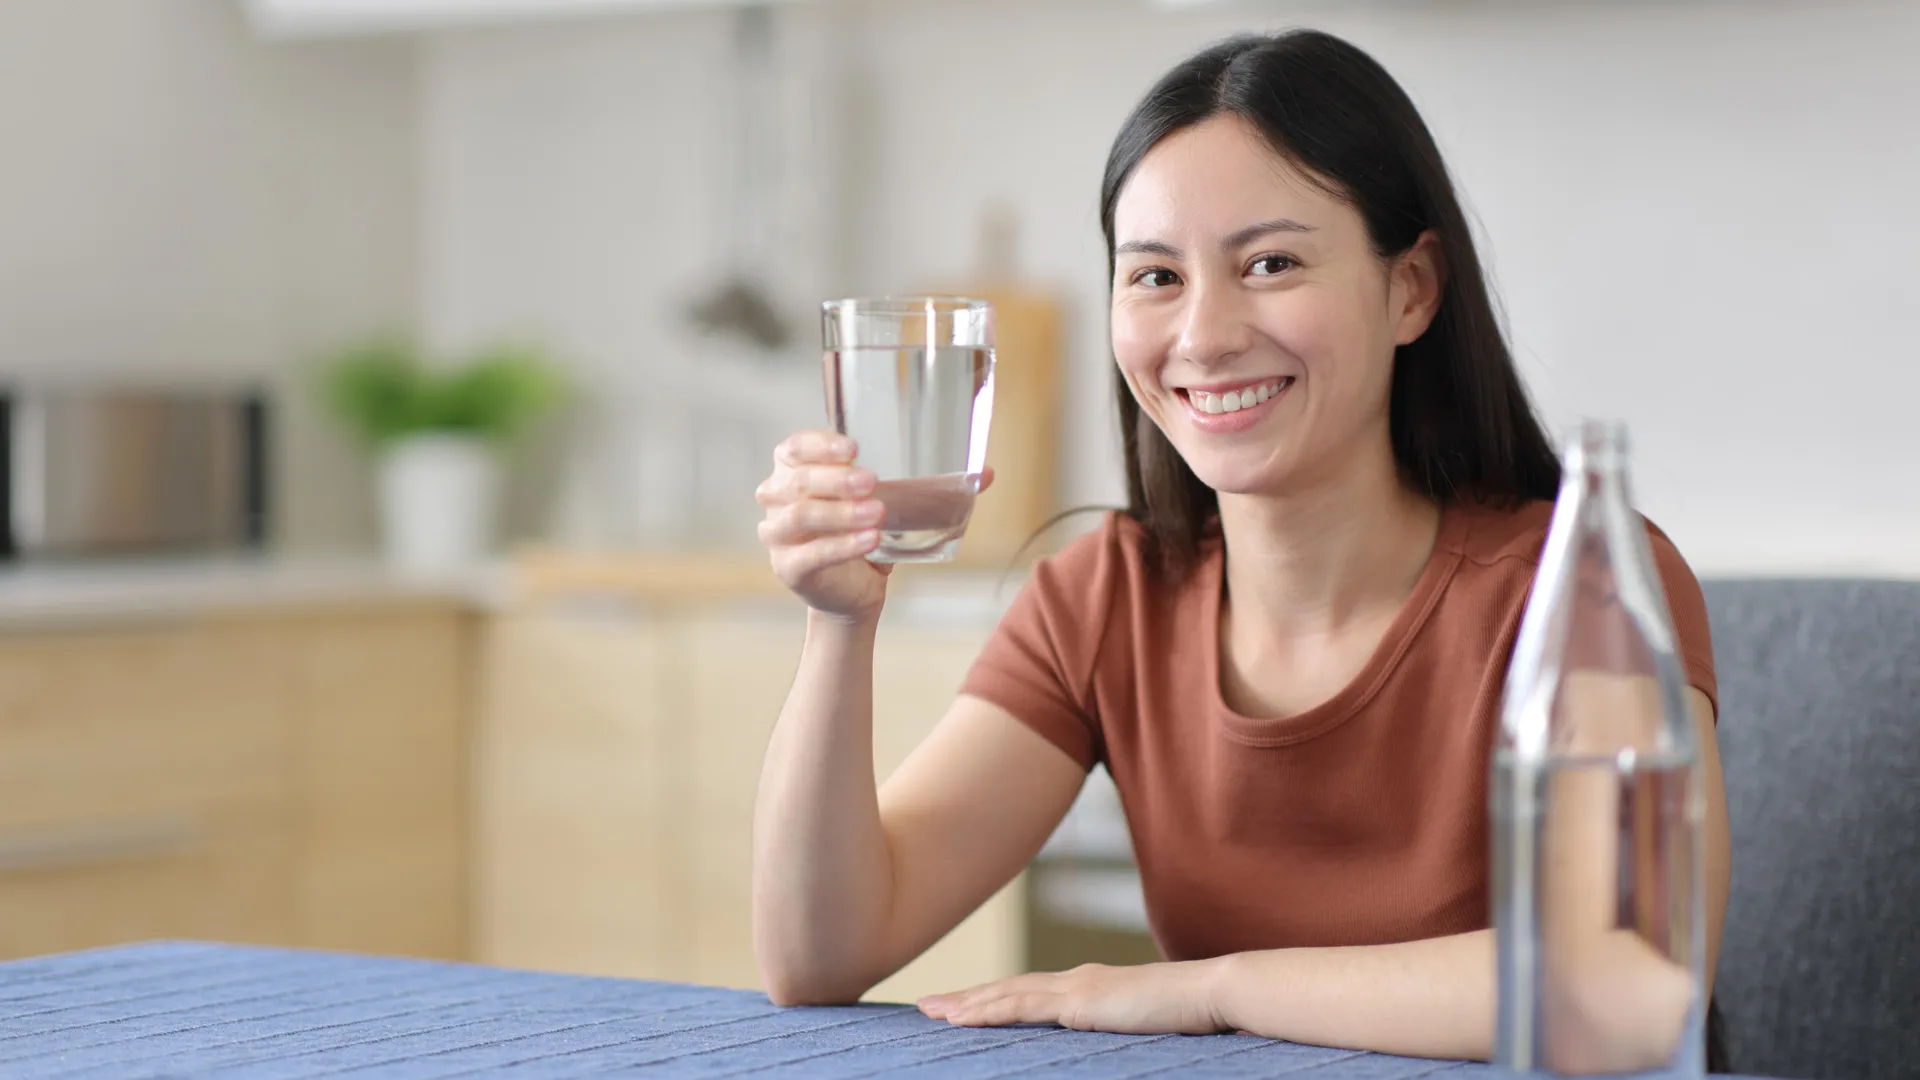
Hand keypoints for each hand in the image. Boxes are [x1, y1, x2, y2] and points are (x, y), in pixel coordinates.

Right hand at [756, 430, 889, 621]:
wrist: (851, 587)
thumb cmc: (851, 532)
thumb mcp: (858, 500)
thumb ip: (858, 483)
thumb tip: (871, 474)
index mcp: (788, 473)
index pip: (794, 449)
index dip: (821, 446)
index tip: (853, 448)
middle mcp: (775, 500)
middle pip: (798, 482)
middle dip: (837, 480)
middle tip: (871, 480)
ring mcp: (776, 535)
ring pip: (800, 516)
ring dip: (841, 512)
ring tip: (876, 512)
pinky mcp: (787, 568)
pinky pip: (813, 555)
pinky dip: (844, 546)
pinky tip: (871, 539)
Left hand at [917, 962, 1227, 1035]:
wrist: (1213, 993)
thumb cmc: (1189, 1015)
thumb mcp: (1142, 1025)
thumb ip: (1118, 1029)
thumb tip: (1104, 1043)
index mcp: (1089, 987)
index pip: (1030, 993)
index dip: (993, 999)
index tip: (961, 1007)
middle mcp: (1077, 981)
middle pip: (1008, 989)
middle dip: (966, 998)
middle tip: (925, 1006)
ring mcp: (1077, 988)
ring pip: (1008, 994)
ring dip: (967, 1004)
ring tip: (932, 1013)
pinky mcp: (1081, 1002)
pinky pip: (1024, 1006)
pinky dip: (989, 1011)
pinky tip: (963, 1018)